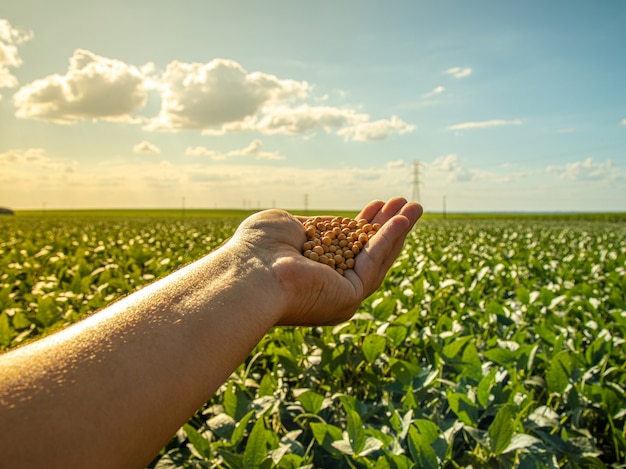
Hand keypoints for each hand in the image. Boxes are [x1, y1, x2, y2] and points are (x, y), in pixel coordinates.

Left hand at [229, 197, 422, 325]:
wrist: (250, 271)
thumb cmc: (257, 247)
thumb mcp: (285, 226)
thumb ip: (310, 228)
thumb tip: (318, 229)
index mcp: (310, 268)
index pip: (344, 245)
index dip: (363, 225)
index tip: (376, 206)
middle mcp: (326, 284)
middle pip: (365, 253)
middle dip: (386, 227)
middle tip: (405, 205)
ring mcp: (339, 294)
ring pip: (376, 259)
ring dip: (397, 232)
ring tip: (414, 208)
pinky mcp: (348, 299)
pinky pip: (373, 266)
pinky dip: (388, 242)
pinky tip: (402, 221)